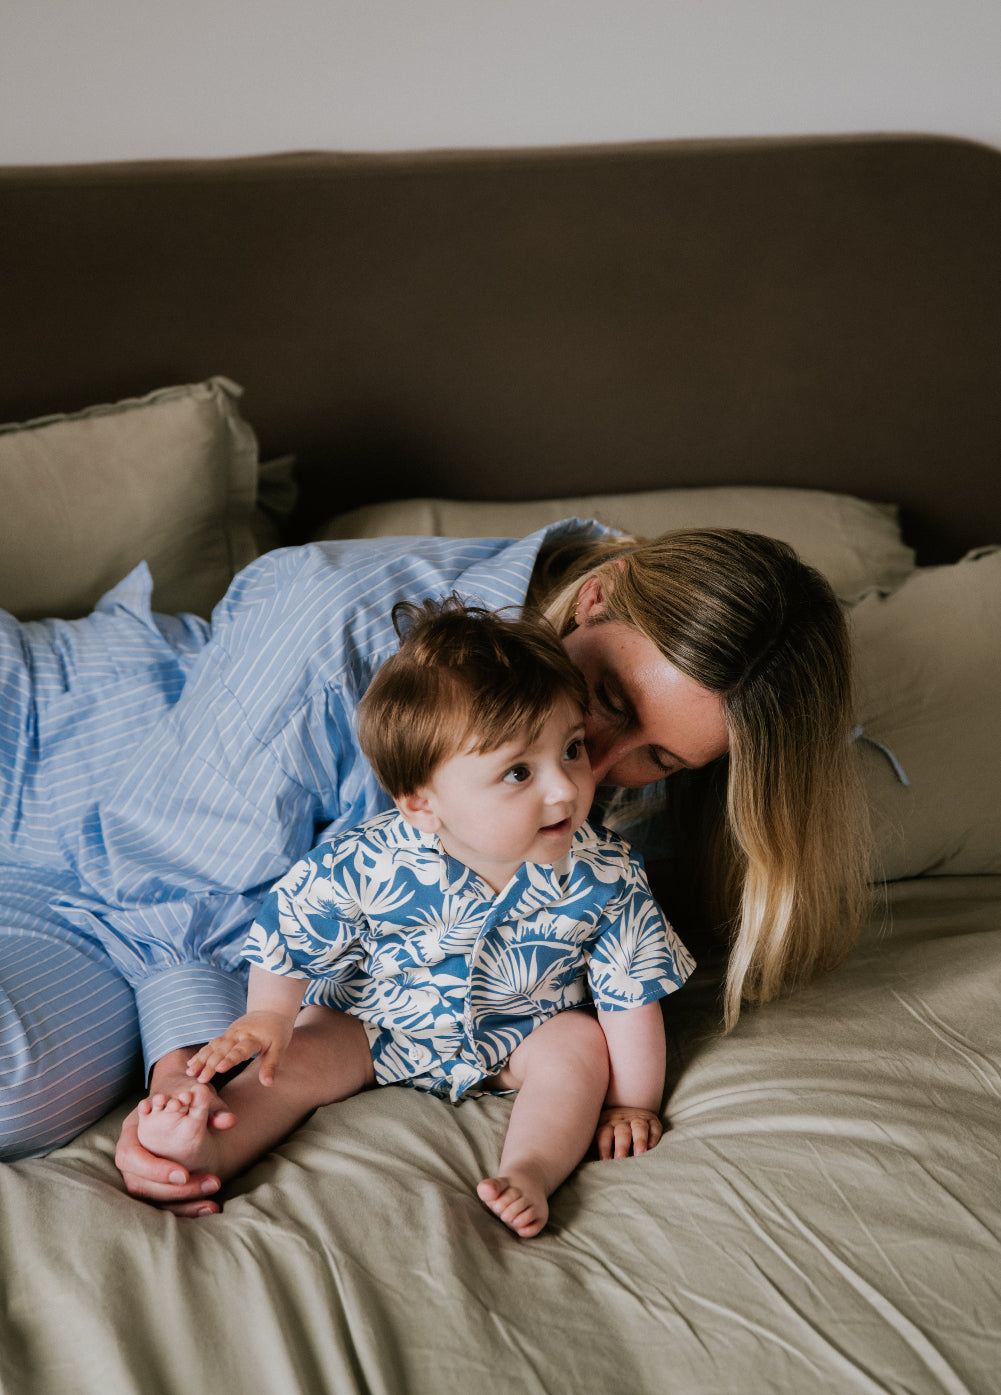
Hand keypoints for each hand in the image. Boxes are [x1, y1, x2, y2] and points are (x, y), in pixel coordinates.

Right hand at [114, 1048, 233, 1209]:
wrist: (178, 1095)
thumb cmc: (183, 1093)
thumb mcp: (194, 1095)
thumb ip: (210, 1107)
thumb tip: (228, 1120)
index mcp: (132, 1130)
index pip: (131, 1156)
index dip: (154, 1169)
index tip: (184, 1174)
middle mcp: (131, 1154)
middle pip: (139, 1184)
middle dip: (173, 1192)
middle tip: (209, 1185)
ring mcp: (138, 1172)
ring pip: (151, 1199)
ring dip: (182, 1204)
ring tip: (212, 1203)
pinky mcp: (152, 1184)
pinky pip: (163, 1203)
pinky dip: (186, 1208)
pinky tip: (211, 1207)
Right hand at [186, 1010, 293, 1085]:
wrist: (271, 1011)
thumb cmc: (277, 1032)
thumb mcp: (279, 1048)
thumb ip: (271, 1065)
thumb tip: (268, 1083)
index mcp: (253, 1039)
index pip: (240, 1050)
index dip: (230, 1060)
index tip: (220, 1069)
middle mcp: (239, 1035)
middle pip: (223, 1050)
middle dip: (210, 1064)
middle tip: (200, 1079)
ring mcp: (230, 1034)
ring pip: (214, 1047)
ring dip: (201, 1059)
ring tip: (190, 1072)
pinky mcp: (226, 1035)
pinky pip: (211, 1044)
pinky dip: (201, 1053)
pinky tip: (191, 1064)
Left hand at [596, 1105, 663, 1159]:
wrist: (629, 1103)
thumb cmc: (612, 1130)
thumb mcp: (603, 1133)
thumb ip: (600, 1146)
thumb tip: (596, 1167)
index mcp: (607, 1124)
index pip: (604, 1134)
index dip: (604, 1147)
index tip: (605, 1161)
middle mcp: (622, 1121)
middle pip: (621, 1131)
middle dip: (621, 1146)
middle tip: (621, 1159)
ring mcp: (638, 1120)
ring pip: (639, 1127)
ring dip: (639, 1140)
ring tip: (639, 1154)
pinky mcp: (652, 1121)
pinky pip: (654, 1128)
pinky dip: (653, 1137)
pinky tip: (651, 1148)